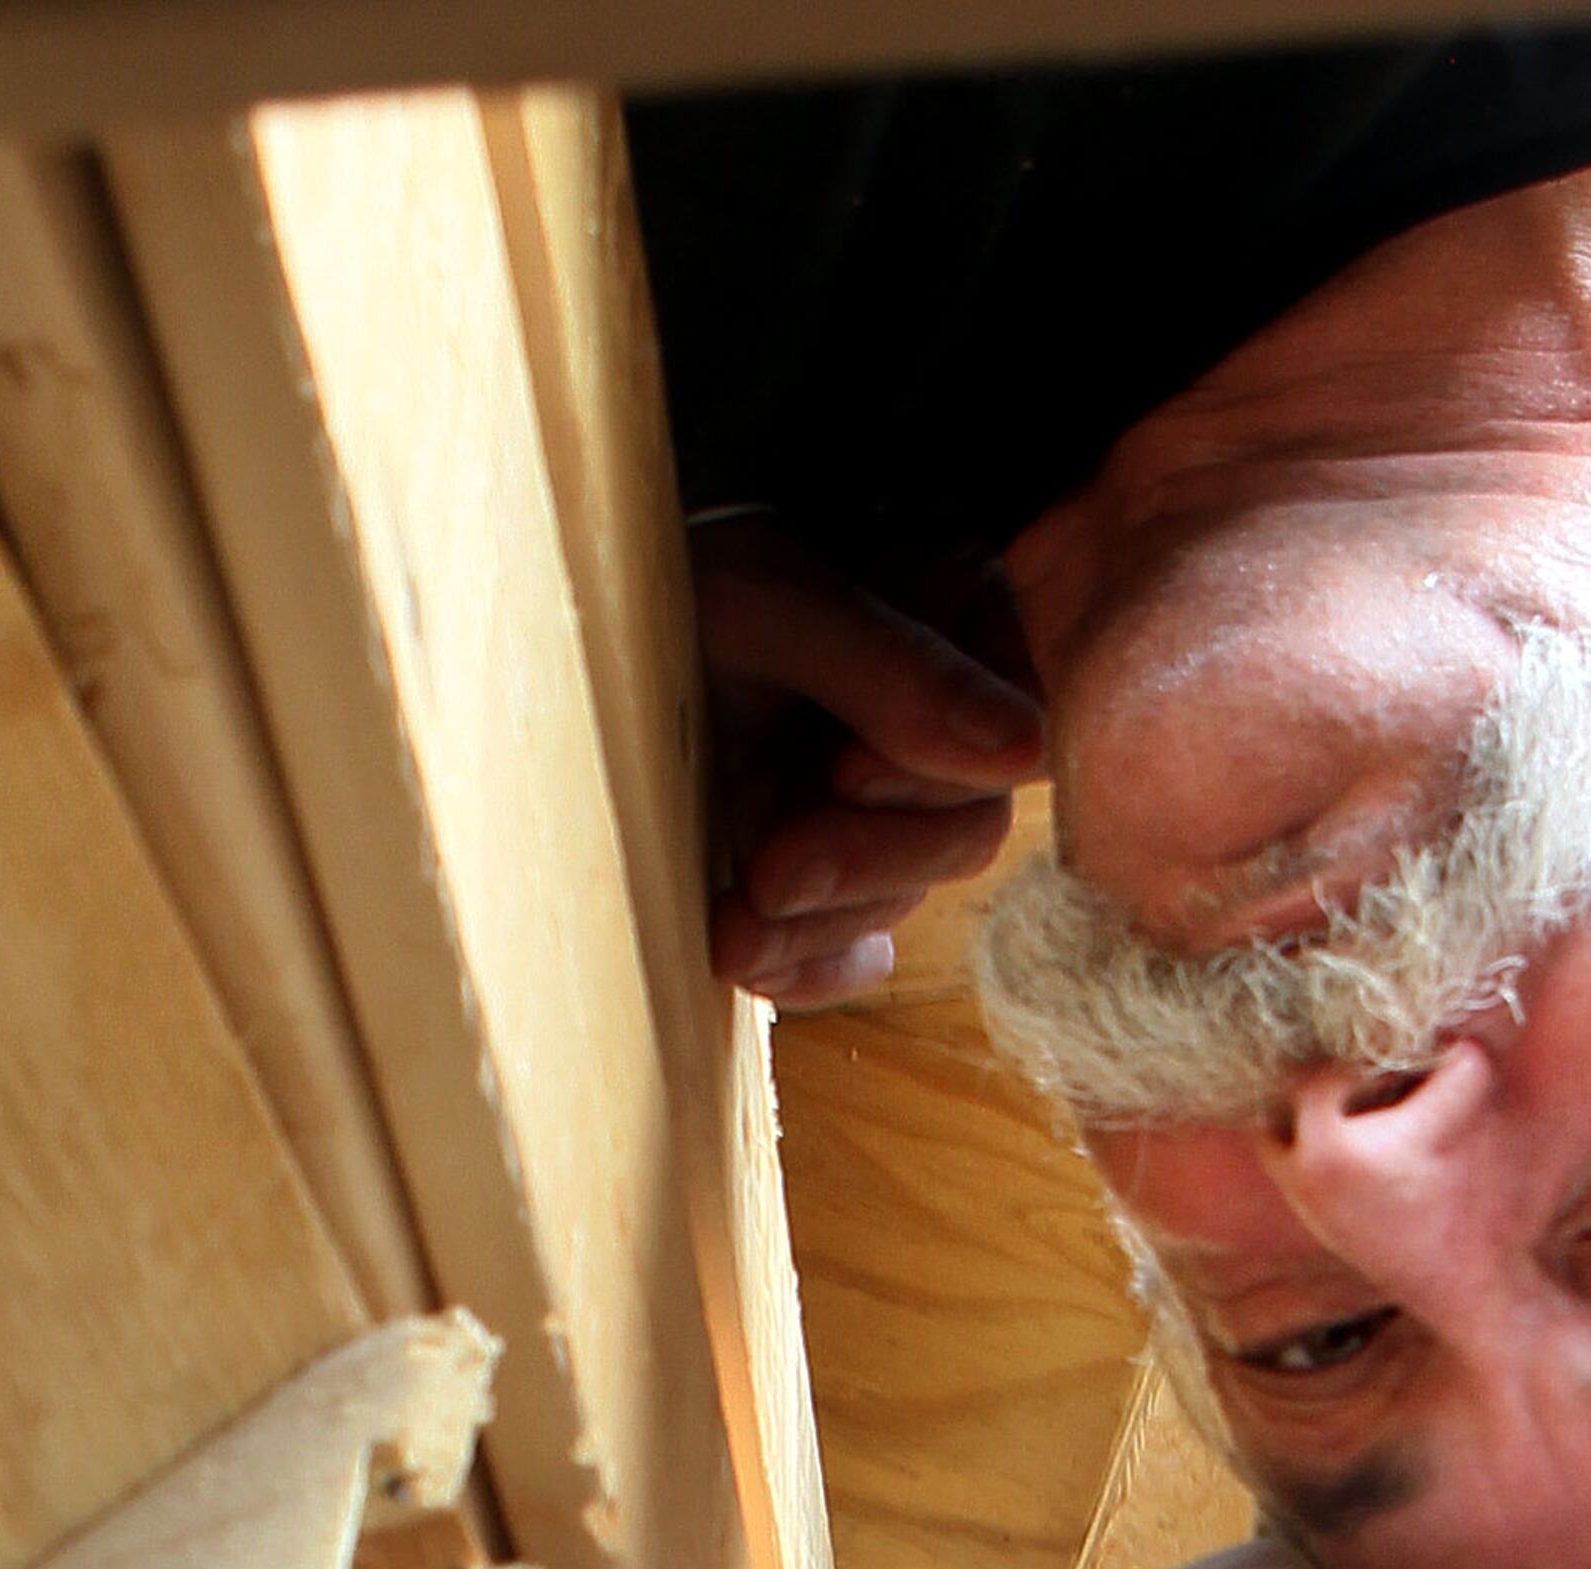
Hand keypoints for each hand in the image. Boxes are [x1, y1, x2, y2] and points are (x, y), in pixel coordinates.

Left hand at [693, 526, 1045, 1007]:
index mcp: (952, 630)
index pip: (1005, 739)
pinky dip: (806, 971)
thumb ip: (894, 666)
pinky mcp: (824, 879)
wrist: (568, 634)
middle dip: (863, 864)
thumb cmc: (672, 576)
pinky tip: (753, 965)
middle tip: (768, 870)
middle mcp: (931, 728)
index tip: (843, 773)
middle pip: (960, 834)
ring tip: (728, 923)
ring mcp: (877, 810)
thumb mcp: (768, 601)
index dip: (933, 775)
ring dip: (813, 925)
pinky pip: (850, 955)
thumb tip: (1022, 745)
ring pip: (896, 900)